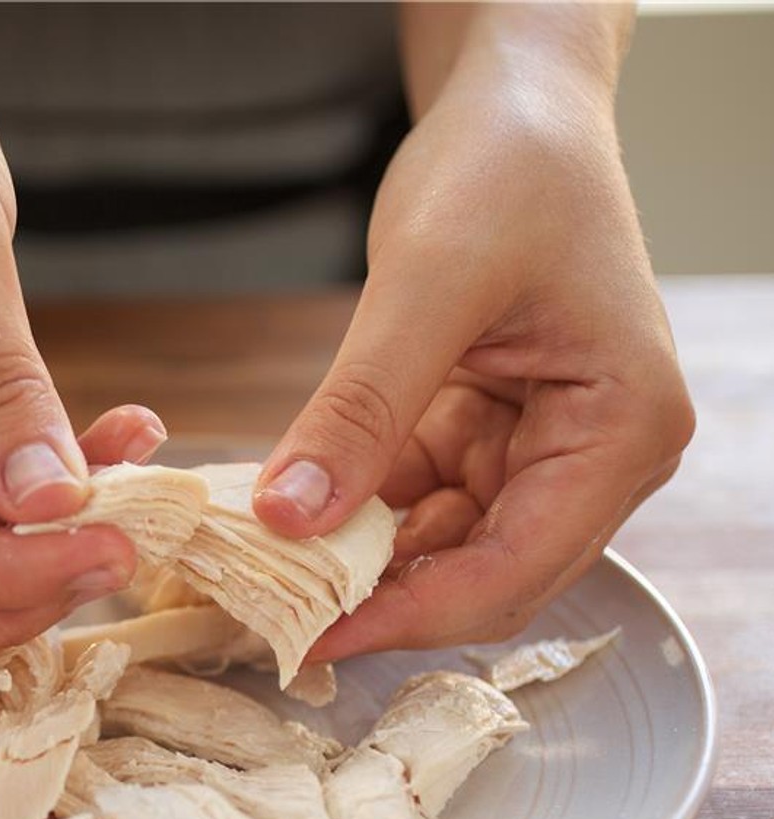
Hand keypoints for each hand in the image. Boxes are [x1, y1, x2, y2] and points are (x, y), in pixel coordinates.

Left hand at [253, 7, 693, 658]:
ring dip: (356, 555)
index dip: (408, 617)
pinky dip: (354, 505)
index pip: (514, 569)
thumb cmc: (506, 167)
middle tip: (273, 614)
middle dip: (377, 595)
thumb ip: (362, 407)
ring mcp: (538, 447)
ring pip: (439, 543)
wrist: (513, 108)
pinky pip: (414, 496)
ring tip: (266, 566)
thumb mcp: (428, 283)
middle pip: (479, 572)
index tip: (310, 638)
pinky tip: (291, 510)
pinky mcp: (486, 431)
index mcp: (622, 431)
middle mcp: (593, 456)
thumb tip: (291, 517)